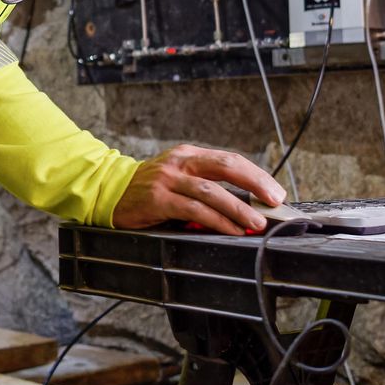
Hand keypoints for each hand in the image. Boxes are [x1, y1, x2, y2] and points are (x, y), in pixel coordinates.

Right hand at [111, 144, 285, 235]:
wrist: (109, 190)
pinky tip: (230, 230)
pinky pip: (194, 210)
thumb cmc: (149, 188)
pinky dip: (216, 221)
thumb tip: (245, 204)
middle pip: (226, 166)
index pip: (230, 159)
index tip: (275, 192)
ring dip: (238, 208)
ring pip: (212, 191)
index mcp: (188, 154)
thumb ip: (205, 185)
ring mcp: (167, 180)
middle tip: (274, 201)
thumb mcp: (178, 177)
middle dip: (255, 183)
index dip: (257, 175)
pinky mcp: (158, 199)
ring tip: (256, 222)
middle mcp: (180, 162)